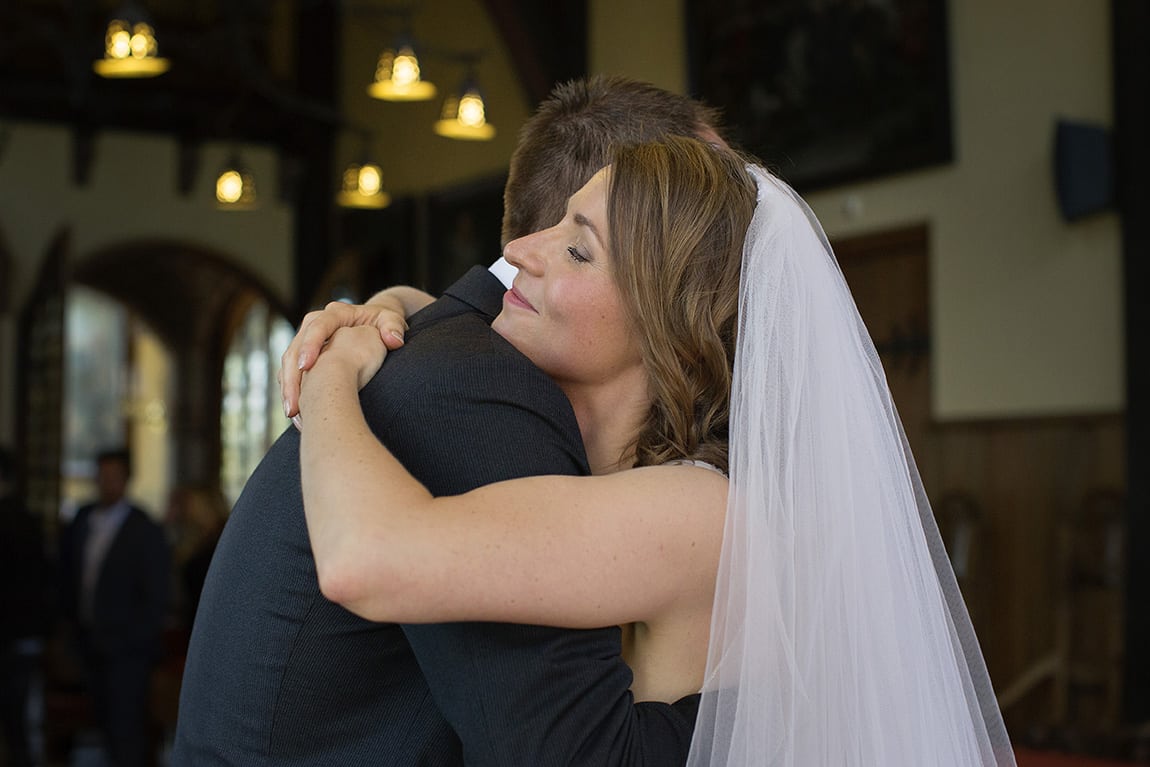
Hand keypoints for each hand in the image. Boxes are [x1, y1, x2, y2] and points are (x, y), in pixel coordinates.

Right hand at [281, 300, 406, 419]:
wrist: (372, 324)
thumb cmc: (383, 323)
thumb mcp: (392, 321)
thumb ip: (394, 328)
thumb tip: (394, 340)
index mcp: (336, 314)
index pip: (318, 327)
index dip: (310, 345)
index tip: (305, 366)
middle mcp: (316, 324)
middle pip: (295, 348)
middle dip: (292, 376)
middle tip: (294, 404)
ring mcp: (307, 340)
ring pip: (289, 363)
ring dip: (288, 388)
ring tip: (293, 413)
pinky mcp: (304, 355)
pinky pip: (292, 373)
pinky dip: (292, 392)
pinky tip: (297, 413)